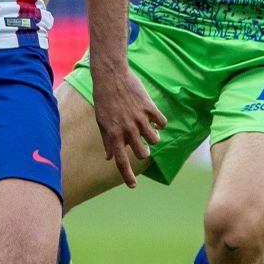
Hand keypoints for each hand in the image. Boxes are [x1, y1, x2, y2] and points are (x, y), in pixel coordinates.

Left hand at [90, 62, 165, 188]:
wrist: (111, 76)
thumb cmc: (104, 99)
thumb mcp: (101, 121)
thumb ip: (107, 140)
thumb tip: (108, 157)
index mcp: (113, 134)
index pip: (120, 161)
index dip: (127, 176)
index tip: (133, 186)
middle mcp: (127, 129)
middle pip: (142, 153)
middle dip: (144, 152)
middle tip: (142, 145)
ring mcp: (139, 119)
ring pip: (155, 139)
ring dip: (153, 138)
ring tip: (149, 130)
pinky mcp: (149, 107)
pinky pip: (162, 123)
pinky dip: (160, 123)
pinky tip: (155, 118)